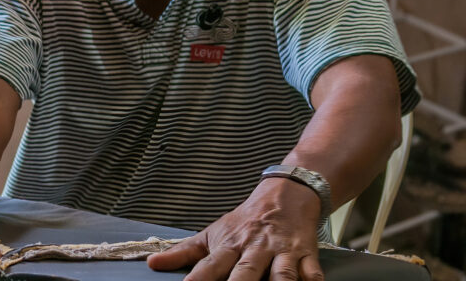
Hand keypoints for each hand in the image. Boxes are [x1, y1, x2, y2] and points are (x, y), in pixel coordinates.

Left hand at [145, 177, 324, 280]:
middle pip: (245, 273)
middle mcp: (255, 249)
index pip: (210, 266)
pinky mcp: (306, 254)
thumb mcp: (213, 233)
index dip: (198, 280)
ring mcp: (282, 252)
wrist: (286, 194)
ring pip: (281, 275)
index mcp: (230, 245)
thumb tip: (153, 264)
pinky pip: (312, 272)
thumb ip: (184, 252)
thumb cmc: (246, 219)